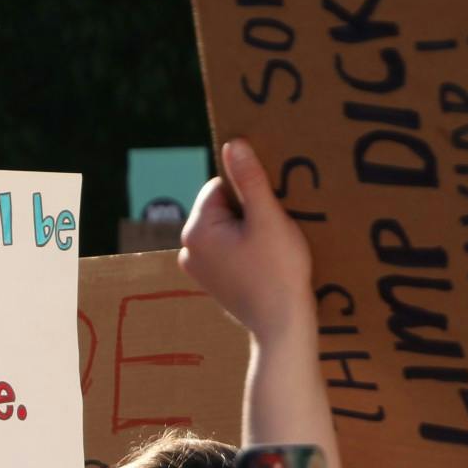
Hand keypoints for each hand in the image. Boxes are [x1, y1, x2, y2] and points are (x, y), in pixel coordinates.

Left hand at [178, 139, 313, 340]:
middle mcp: (187, 247)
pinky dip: (245, 250)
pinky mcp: (210, 280)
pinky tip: (263, 264)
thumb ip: (250, 179)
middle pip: (222, 207)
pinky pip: (227, 250)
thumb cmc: (278, 270)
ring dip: (248, 231)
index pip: (220, 186)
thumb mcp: (268, 218)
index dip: (249, 194)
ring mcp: (197, 267)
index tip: (268, 215)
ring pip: (227, 229)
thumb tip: (233, 143)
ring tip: (269, 251)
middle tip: (271, 235)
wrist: (280, 324)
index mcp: (196, 229)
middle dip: (248, 212)